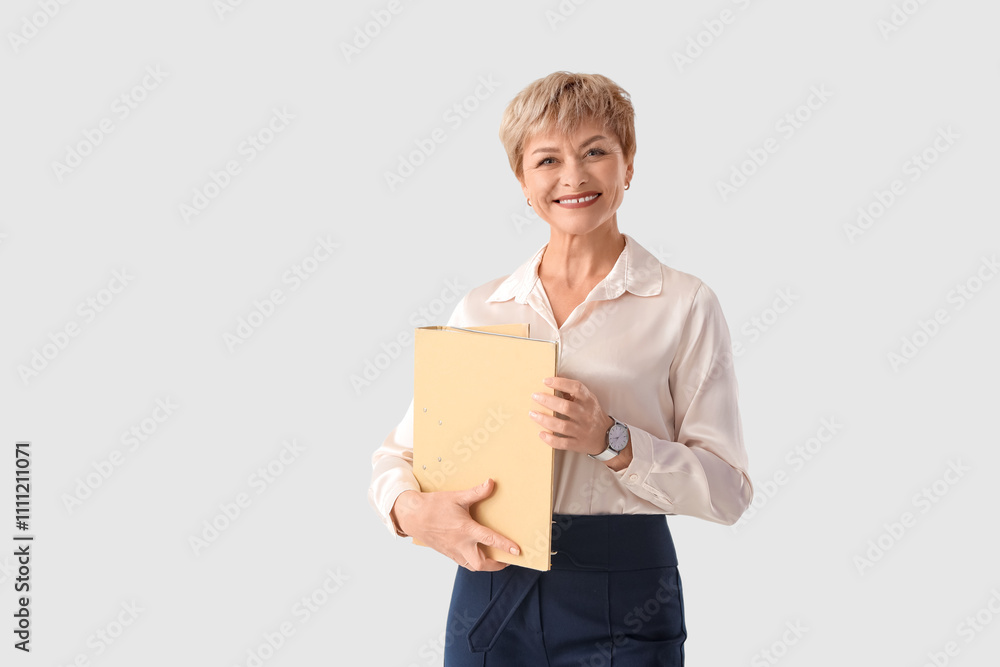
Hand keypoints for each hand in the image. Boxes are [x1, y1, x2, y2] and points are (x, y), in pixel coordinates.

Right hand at [390, 479, 519, 571]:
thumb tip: (491, 483)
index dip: (505, 546)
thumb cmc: (434, 506)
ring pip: (472, 566)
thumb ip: (476, 492)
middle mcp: (461, 544)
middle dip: (497, 565)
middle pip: (482, 563)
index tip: (517, 551)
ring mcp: (453, 551)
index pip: (490, 540)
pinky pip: (463, 562)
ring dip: (485, 565)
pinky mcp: (448, 553)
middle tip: (507, 560)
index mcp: (465, 529)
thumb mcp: (457, 497)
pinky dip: (473, 562)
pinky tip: (477, 554)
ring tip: (495, 559)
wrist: (412, 516)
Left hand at [529, 376, 613, 456]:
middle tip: (535, 396)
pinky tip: (541, 434)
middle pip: (566, 407)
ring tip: (532, 414)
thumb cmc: (592, 414)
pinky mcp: (578, 444)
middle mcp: (586, 415)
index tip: (546, 381)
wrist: (606, 437)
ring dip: (545, 420)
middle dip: (548, 401)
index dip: (561, 383)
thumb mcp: (588, 400)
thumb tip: (553, 381)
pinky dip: (551, 439)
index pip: (576, 388)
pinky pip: (563, 443)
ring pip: (563, 426)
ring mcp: (582, 431)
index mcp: (589, 401)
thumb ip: (573, 392)